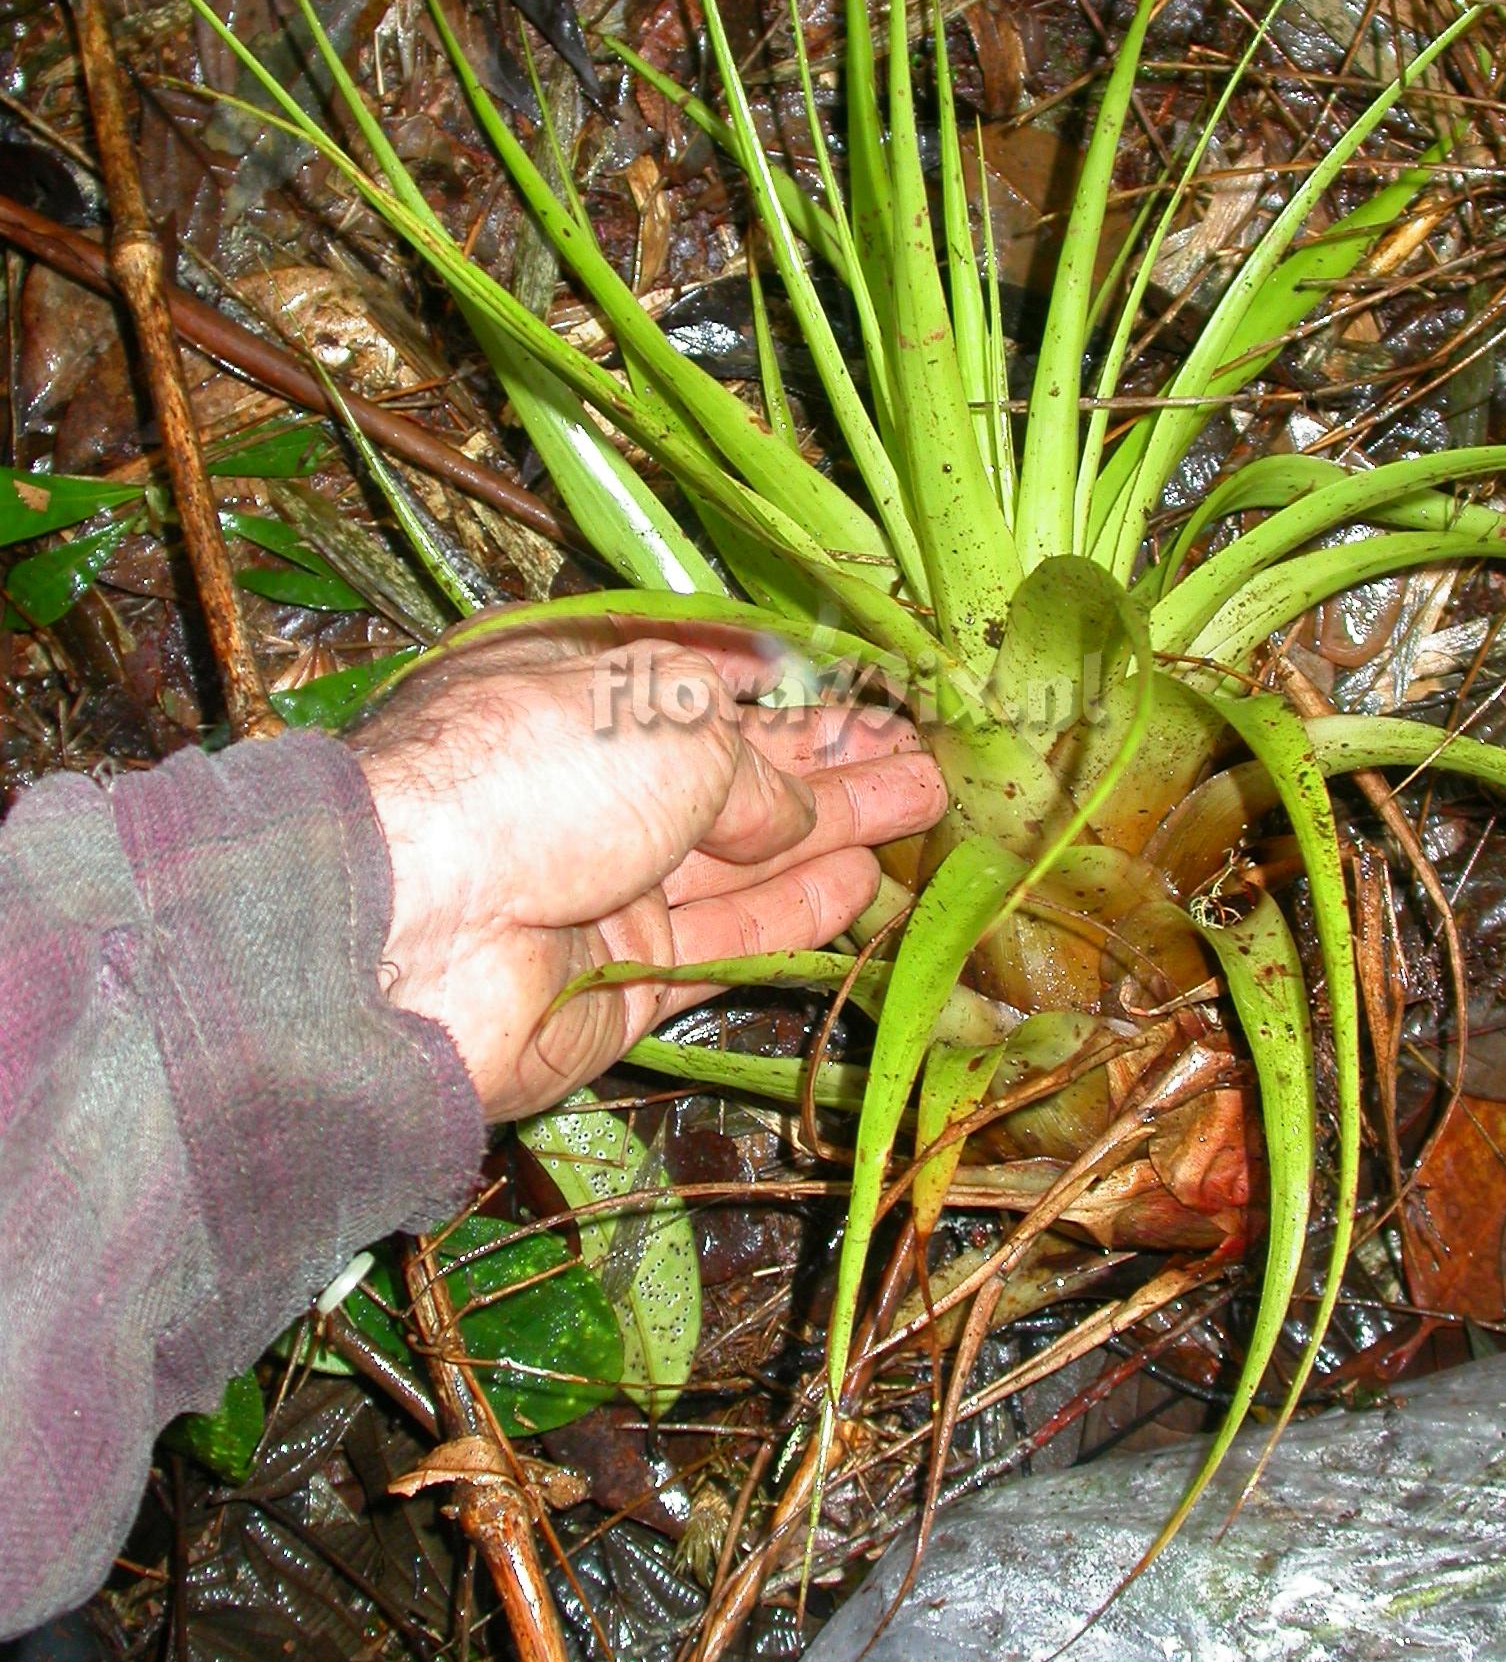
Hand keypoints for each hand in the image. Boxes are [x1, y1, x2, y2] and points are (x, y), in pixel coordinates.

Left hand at [348, 625, 944, 1119]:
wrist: (422, 930)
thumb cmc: (541, 770)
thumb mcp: (668, 719)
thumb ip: (750, 768)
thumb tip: (789, 816)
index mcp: (572, 688)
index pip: (694, 682)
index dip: (784, 686)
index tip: (864, 687)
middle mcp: (586, 784)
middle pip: (730, 774)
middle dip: (830, 761)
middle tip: (926, 752)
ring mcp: (602, 885)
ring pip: (741, 858)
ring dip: (834, 832)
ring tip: (927, 805)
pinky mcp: (623, 979)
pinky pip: (725, 940)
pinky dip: (794, 913)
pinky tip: (862, 884)